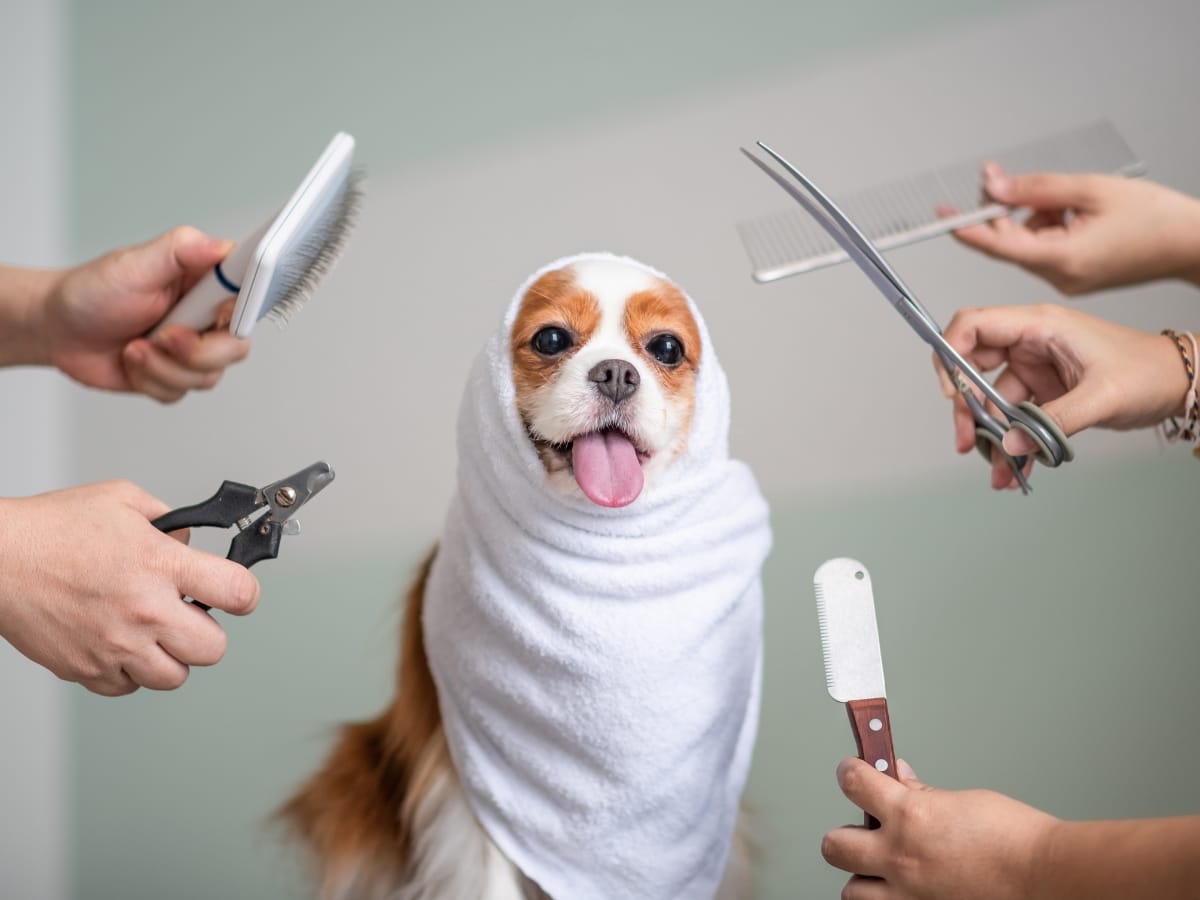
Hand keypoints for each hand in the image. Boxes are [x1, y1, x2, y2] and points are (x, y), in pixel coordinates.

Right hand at [0, 480, 260, 695]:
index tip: (239, 593)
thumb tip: (191, 542)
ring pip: (175, 677)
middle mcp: (143, 610)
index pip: (237, 592)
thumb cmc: (52, 528)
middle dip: (209, 632)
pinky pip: (129, 687)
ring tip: (153, 633)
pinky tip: (120, 644)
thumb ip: (170, 521)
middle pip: (214, 649)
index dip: (246, 594)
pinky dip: (130, 672)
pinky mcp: (87, 669)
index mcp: (160, 565)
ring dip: (172, 657)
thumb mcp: (124, 500)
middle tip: (190, 616)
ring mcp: (116, 645)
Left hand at [36, 226, 250, 401]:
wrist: (59, 329)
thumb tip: (222, 246)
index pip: (250, 297)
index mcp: (207, 284)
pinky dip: (150, 380)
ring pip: (207, 376)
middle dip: (195, 351)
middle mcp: (207, 318)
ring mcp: (193, 350)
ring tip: (135, 346)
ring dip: (162, 366)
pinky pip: (181, 392)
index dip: (242, 311)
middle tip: (163, 336)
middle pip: (236, 348)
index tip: (219, 316)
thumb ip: (182, 250)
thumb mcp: (136, 263)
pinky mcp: (176, 376)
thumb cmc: (93, 291)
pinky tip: (132, 360)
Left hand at [821, 757, 1057, 899]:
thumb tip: (899, 779)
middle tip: (864, 831)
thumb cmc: (1016, 838)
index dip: (849, 772)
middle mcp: (900, 857)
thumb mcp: (962, 801)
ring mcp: (909, 895)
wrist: (1047, 877)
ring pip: (852, 891)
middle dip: (845, 834)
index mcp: (909, 817)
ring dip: (862, 878)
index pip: (853, 783)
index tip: (852, 772)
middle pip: (834, 845)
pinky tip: (904, 893)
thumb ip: (922, 795)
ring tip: (881, 871)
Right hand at [935, 304, 1189, 489]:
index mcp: (1040, 326)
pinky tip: (1015, 467)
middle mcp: (1031, 344)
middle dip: (966, 407)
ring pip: (992, 400)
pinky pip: (1015, 419)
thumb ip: (1052, 421)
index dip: (951, 353)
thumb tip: (1011, 444)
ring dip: (990, 435)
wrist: (1179, 384)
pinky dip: (1012, 443)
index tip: (953, 392)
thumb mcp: (1102, 395)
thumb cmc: (1149, 371)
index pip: (974, 325)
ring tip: (998, 466)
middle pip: (973, 367)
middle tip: (968, 440)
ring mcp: (1036, 368)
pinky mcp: (1045, 391)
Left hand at [946, 164, 1199, 294]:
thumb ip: (1036, 188)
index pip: (999, 245)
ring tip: (1073, 200)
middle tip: (1001, 177)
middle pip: (1011, 242)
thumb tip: (992, 187)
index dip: (967, 228)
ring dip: (1036, 215)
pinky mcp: (1073, 275)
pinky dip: (1050, 225)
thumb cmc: (1157, 217)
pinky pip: (1046, 247)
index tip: (942, 215)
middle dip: (1006, 209)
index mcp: (1063, 258)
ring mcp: (1066, 279)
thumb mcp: (1092, 189)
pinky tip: (1077, 213)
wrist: (1193, 244)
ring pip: (1028, 242)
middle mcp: (1060, 276)